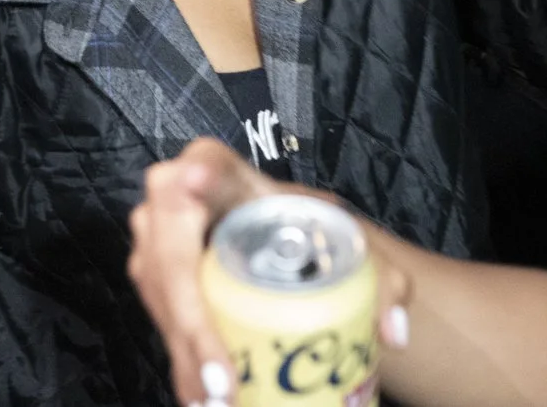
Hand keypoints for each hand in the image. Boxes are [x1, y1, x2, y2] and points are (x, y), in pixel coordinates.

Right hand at [128, 140, 411, 405]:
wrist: (285, 245)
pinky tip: (200, 396)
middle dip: (191, 316)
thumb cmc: (311, 235)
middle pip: (171, 246)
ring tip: (219, 400)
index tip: (199, 182)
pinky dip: (180, 357)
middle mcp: (179, 197)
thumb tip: (393, 333)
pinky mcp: (153, 274)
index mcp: (226, 171)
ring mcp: (157, 237)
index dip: (199, 175)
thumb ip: (383, 284)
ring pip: (159, 290)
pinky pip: (159, 314)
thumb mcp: (350, 248)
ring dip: (183, 350)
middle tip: (225, 380)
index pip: (208, 164)